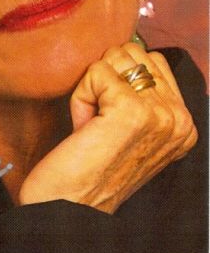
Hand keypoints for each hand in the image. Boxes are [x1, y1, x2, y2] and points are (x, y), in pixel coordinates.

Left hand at [18, 43, 197, 212]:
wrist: (70, 206)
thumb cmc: (92, 166)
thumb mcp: (130, 128)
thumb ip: (142, 93)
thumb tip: (130, 46)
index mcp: (183, 123)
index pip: (153, 60)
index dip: (119, 78)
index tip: (111, 117)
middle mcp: (179, 118)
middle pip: (133, 53)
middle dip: (105, 79)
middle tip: (99, 120)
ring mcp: (159, 114)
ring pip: (114, 59)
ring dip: (92, 87)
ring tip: (93, 124)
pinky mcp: (131, 109)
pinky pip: (95, 72)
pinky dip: (80, 96)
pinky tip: (84, 127)